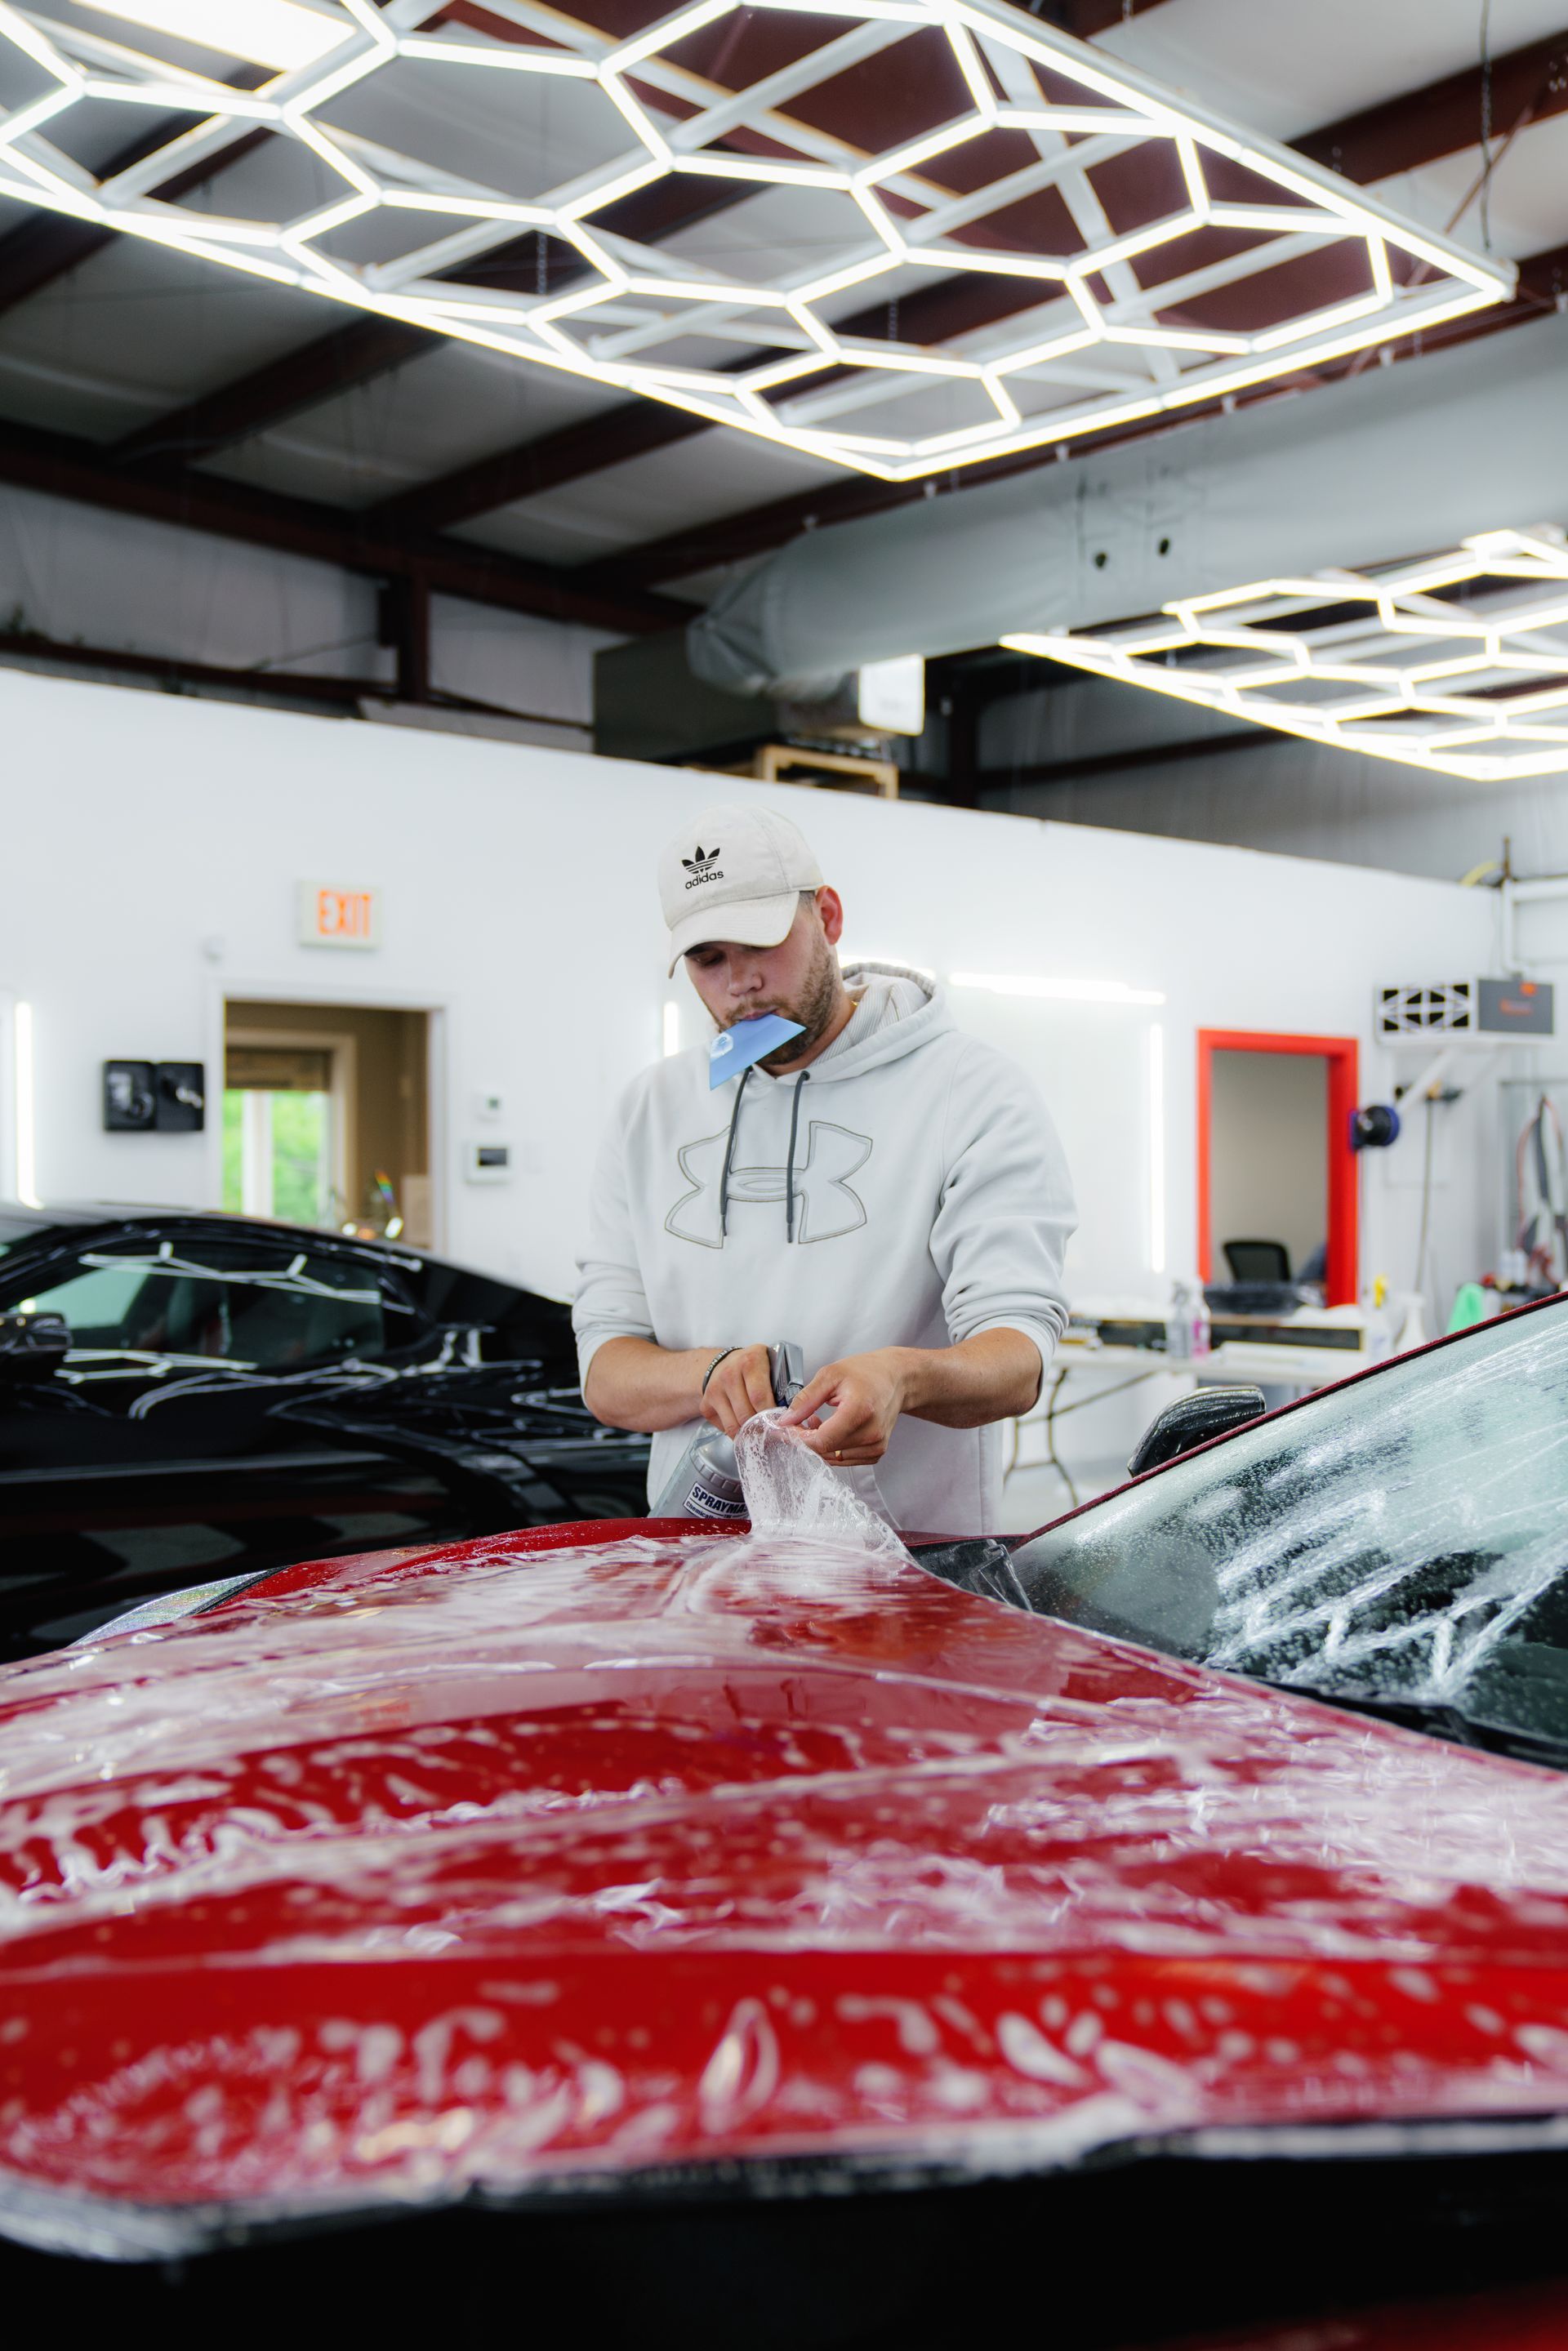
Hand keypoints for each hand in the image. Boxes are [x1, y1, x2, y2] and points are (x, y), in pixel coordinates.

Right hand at [700, 1342, 776, 1438]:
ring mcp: (715, 1389)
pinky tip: (745, 1430)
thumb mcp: (770, 1365)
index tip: (781, 1426)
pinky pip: (724, 1428)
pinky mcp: (706, 1404)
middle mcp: (729, 1374)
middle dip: (761, 1429)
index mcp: (750, 1361)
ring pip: (734, 1425)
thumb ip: (781, 1384)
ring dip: (749, 1435)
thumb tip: (792, 1414)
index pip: (760, 1397)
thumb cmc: (753, 1367)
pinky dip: (736, 1434)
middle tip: (773, 1435)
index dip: (771, 1416)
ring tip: (761, 1437)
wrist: (723, 1363)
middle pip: (746, 1414)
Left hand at [780, 1349, 909, 1463]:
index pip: (822, 1440)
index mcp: (859, 1411)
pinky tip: (832, 1430)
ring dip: (819, 1444)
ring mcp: (876, 1445)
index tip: (784, 1429)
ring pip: (834, 1458)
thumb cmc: (866, 1372)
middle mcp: (871, 1432)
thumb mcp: (830, 1375)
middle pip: (826, 1450)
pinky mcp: (877, 1451)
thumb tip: (785, 1421)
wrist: (896, 1378)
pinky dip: (833, 1448)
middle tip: (799, 1420)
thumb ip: (806, 1399)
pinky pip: (846, 1459)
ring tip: (818, 1421)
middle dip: (806, 1438)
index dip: (798, 1438)